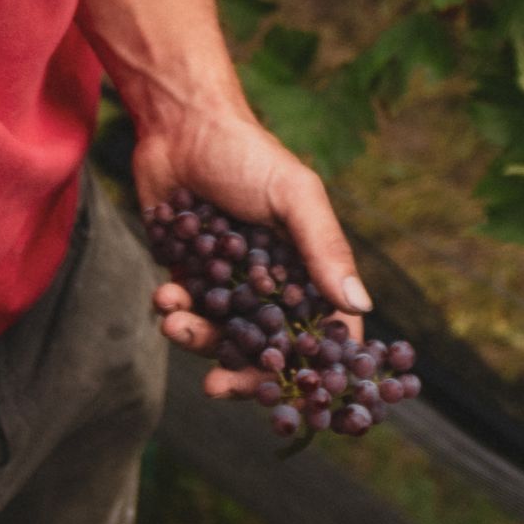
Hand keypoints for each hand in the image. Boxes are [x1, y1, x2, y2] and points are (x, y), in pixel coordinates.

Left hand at [133, 101, 370, 387]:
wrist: (179, 127)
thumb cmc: (247, 153)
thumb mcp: (294, 195)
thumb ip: (324, 247)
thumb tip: (360, 306)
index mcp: (310, 270)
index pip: (325, 333)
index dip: (317, 369)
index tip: (300, 397)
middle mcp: (274, 285)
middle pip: (270, 352)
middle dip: (244, 374)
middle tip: (219, 388)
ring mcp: (231, 284)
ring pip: (222, 337)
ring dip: (197, 340)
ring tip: (174, 321)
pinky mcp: (191, 276)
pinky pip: (187, 312)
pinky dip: (174, 311)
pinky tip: (163, 294)